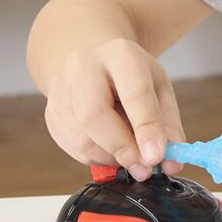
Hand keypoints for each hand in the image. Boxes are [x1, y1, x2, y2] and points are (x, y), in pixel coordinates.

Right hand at [43, 38, 186, 180]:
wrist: (94, 61)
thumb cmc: (130, 76)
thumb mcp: (158, 88)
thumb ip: (167, 125)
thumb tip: (171, 163)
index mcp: (121, 53)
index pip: (134, 92)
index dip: (146, 128)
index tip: (156, 156)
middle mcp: (84, 66)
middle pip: (95, 114)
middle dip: (122, 148)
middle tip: (143, 168)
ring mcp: (61, 89)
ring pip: (81, 137)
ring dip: (109, 157)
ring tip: (129, 154)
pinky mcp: (50, 112)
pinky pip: (71, 147)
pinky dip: (95, 157)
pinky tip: (109, 147)